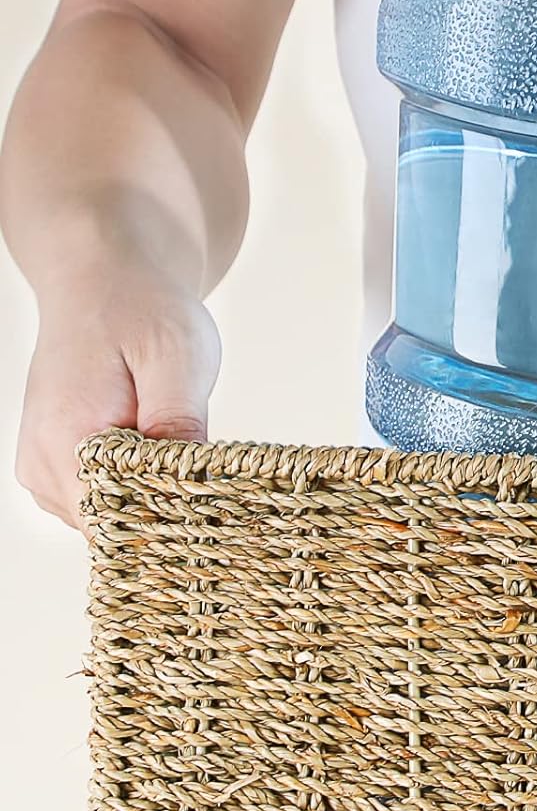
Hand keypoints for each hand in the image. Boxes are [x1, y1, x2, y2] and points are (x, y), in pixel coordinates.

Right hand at [15, 266, 219, 527]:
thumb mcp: (176, 358)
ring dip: (156, 502)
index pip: (114, 526)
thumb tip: (184, 484)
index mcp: (65, 441)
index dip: (170, 527)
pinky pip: (107, 501)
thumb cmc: (141, 310)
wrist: (102, 280)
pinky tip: (169, 462)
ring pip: (112, 520)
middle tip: (218, 488)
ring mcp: (46, 470)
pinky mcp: (59, 466)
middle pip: (114, 530)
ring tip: (192, 462)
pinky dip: (142, 490)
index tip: (218, 515)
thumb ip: (179, 423)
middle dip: (168, 516)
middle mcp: (43, 466)